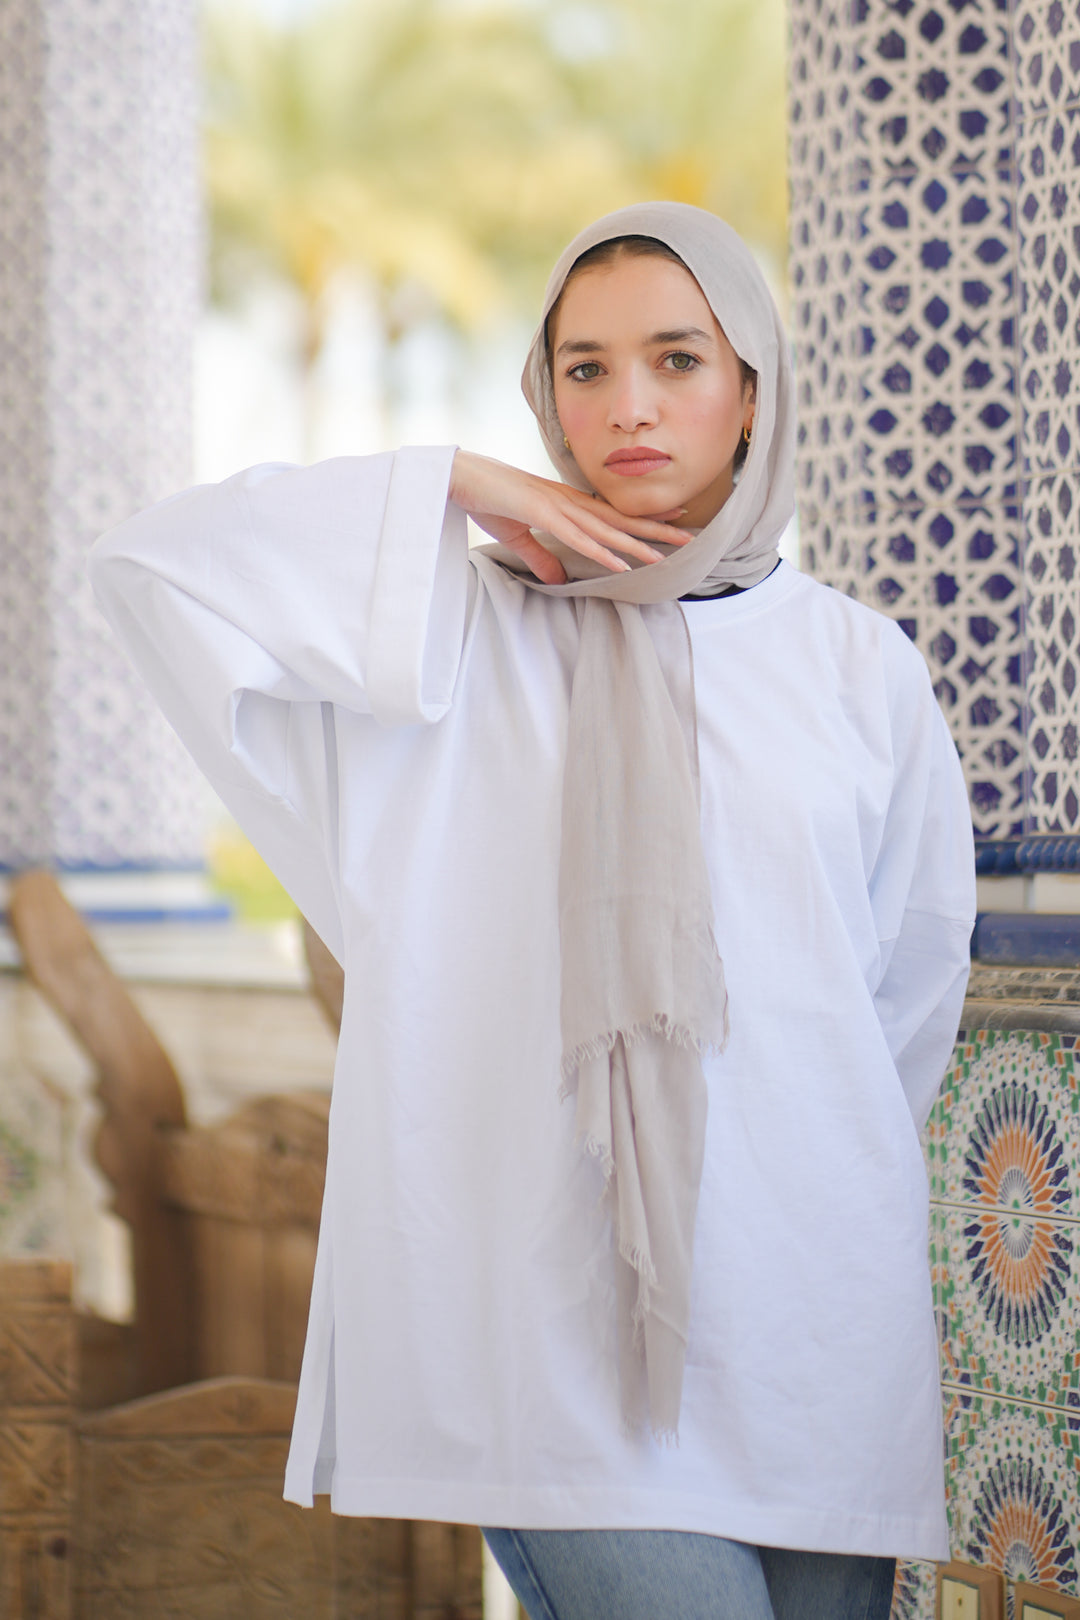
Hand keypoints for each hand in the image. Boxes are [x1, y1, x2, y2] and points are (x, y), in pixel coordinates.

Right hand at [449, 451, 689, 585]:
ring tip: (666, 556)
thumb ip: (541, 557)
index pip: (613, 515)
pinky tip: (621, 563)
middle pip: (620, 520)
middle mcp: (569, 503)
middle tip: (691, 539)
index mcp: (566, 504)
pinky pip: (577, 538)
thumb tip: (559, 579)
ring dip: (636, 544)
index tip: (674, 524)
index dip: (644, 521)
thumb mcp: (518, 536)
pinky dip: (600, 552)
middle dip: (656, 530)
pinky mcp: (541, 514)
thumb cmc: (487, 499)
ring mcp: (557, 507)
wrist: (460, 476)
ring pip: (606, 530)